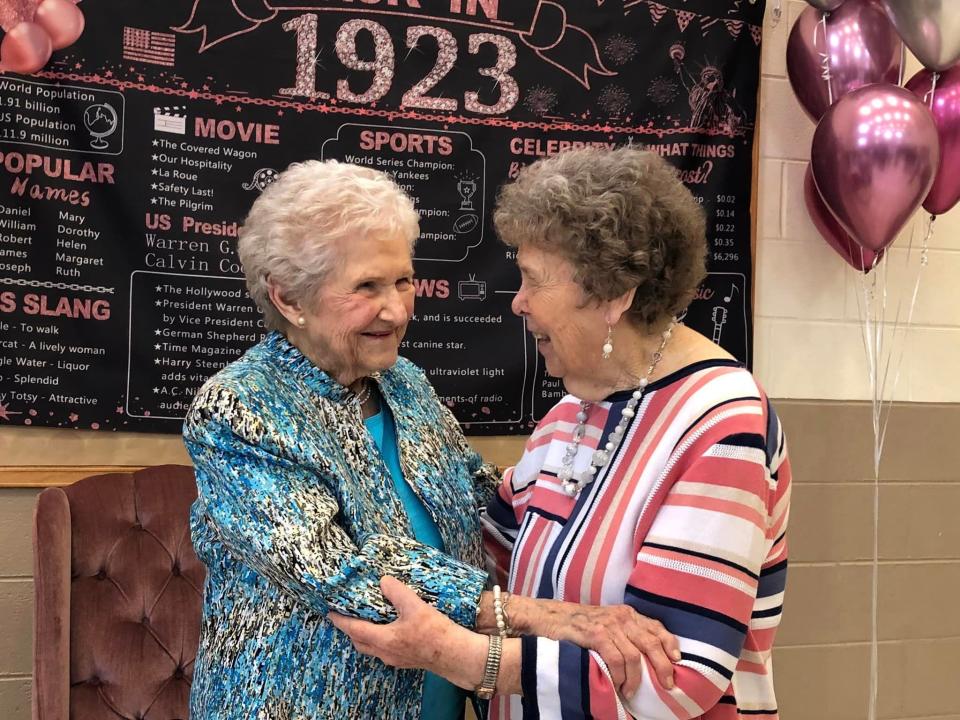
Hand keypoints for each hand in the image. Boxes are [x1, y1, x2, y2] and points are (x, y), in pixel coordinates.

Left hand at [328, 576, 486, 689]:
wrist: (454, 654)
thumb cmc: (434, 632)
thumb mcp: (415, 606)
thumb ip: (397, 592)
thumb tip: (384, 581)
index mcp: (383, 639)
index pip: (354, 629)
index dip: (341, 620)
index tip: (330, 612)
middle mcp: (385, 652)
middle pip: (360, 642)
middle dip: (351, 630)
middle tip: (347, 616)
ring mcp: (395, 659)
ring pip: (372, 648)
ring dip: (365, 636)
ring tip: (366, 621)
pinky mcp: (406, 660)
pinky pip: (384, 650)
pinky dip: (379, 639)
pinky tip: (389, 629)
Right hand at [510, 596, 679, 696]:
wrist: (549, 617)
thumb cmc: (577, 625)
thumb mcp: (606, 623)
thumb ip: (624, 633)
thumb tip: (645, 656)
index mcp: (626, 613)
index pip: (656, 627)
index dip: (670, 644)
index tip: (677, 661)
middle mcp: (621, 617)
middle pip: (651, 642)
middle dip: (662, 666)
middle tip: (667, 685)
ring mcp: (608, 625)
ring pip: (634, 655)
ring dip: (636, 678)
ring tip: (633, 691)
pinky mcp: (595, 634)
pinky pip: (616, 659)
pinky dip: (620, 675)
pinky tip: (618, 685)